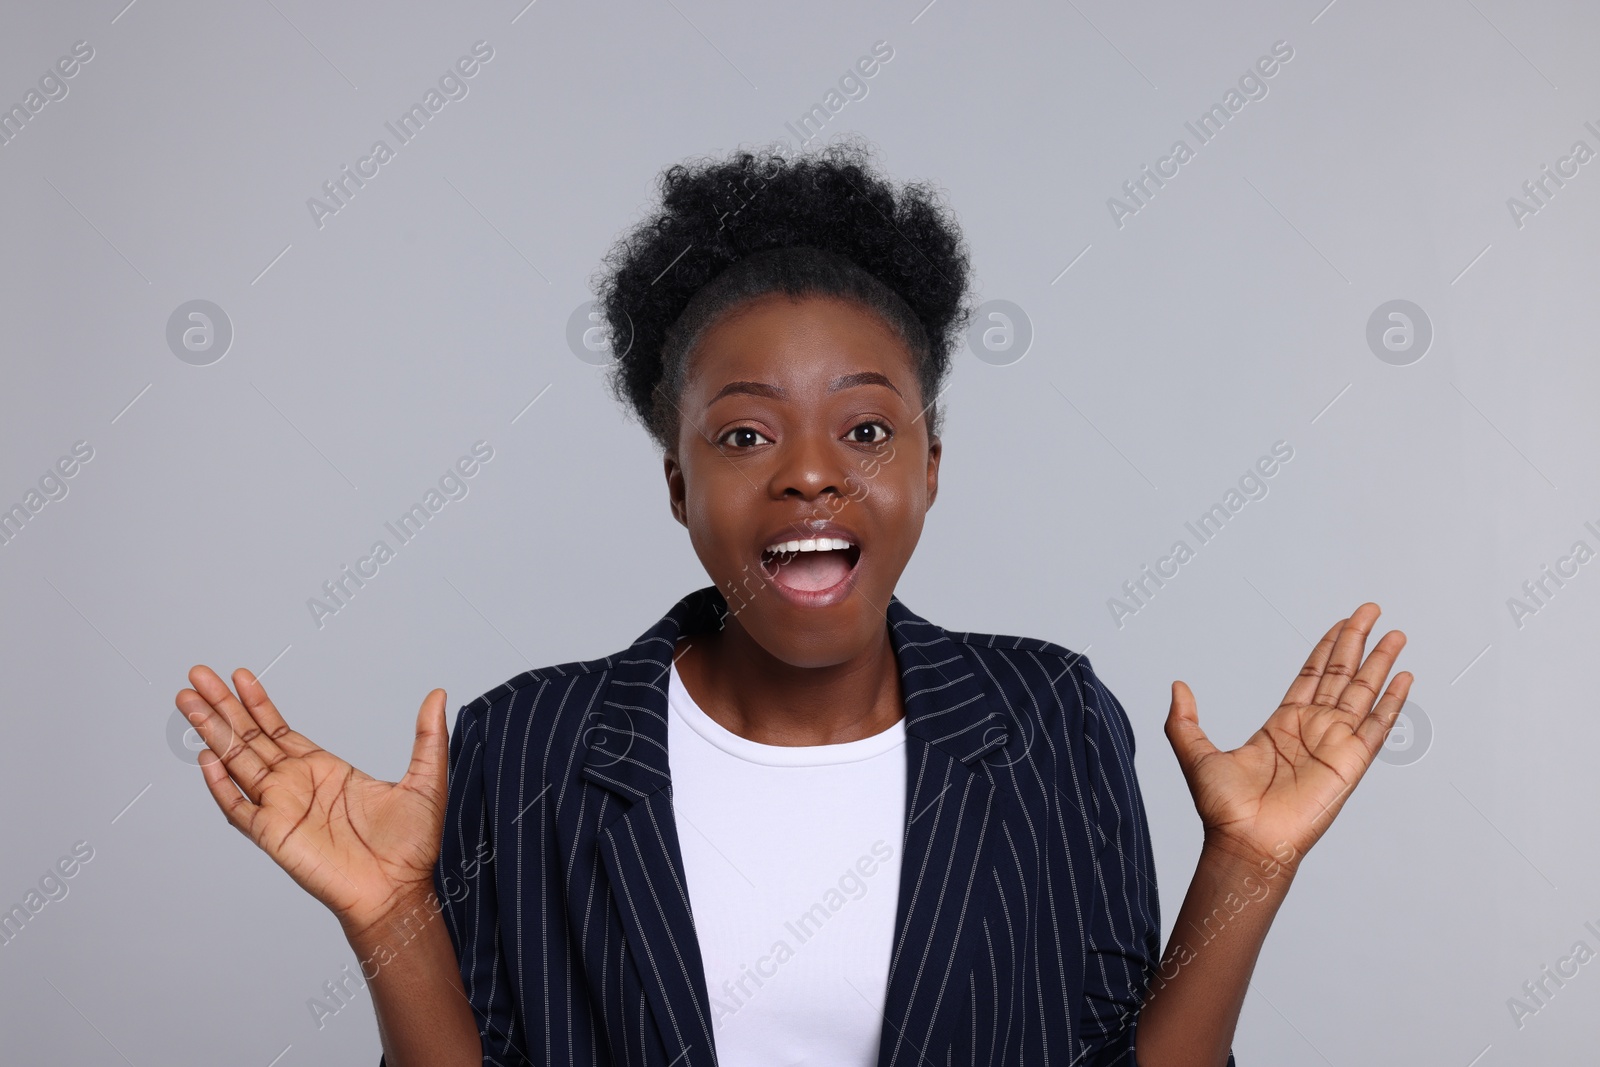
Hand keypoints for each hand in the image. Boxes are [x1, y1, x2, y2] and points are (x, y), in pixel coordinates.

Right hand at [176, 666, 450, 937]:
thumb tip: (438, 695)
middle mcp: (297, 786)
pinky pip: (238, 806)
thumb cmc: (412, 847)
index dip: (258, 703)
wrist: (398, 891)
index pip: (279, 730)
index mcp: (325, 771)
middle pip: (249, 738)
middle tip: (198, 675)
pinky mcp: (273, 834)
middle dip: (223, 706)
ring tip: (188, 701)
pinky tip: (206, 758)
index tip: (240, 676)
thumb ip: (427, 736)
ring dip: (212, 731)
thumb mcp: (427, 779)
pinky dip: (220, 784)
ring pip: (237, 761)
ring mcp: (281, 808)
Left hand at [1163, 603, 1412, 870]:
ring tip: (1396, 634)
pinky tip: (1404, 677)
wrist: (1246, 841)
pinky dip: (1392, 701)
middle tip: (1371, 610)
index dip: (1326, 647)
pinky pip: (1377, 725)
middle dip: (1356, 641)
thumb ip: (1184, 719)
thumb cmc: (1224, 808)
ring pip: (1363, 692)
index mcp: (1283, 725)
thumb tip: (1177, 686)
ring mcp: (1334, 744)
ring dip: (1380, 662)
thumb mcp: (1194, 752)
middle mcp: (1313, 730)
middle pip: (1341, 674)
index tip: (1341, 624)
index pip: (1311, 675)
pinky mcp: (1351, 761)